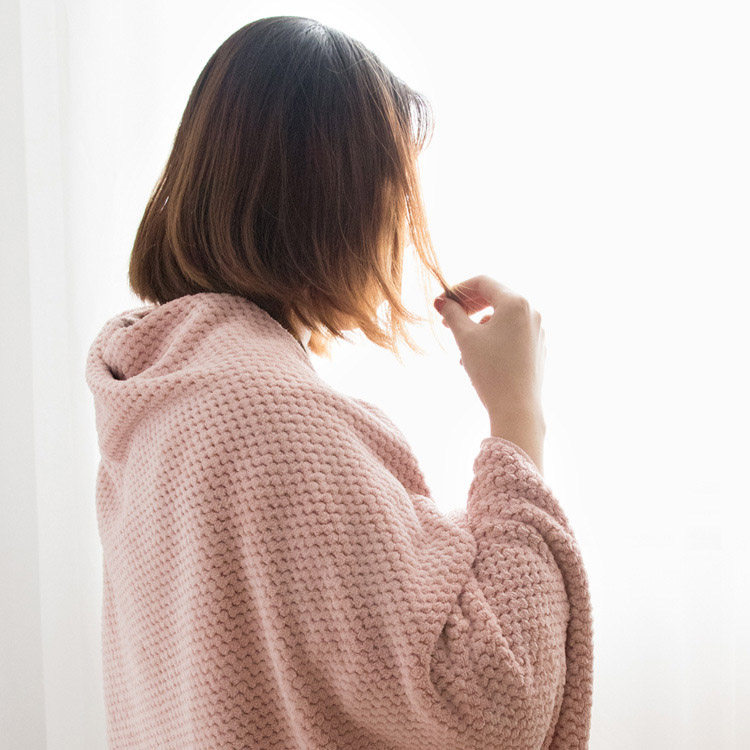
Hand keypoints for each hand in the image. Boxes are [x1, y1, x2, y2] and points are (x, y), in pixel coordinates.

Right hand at [434, 275, 546, 470]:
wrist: (517, 408)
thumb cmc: (490, 370)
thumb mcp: (465, 338)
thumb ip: (453, 314)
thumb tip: (443, 303)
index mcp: (515, 303)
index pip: (482, 283)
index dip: (458, 290)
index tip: (441, 303)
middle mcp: (531, 312)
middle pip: (494, 297)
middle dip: (467, 307)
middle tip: (446, 319)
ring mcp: (536, 331)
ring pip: (501, 318)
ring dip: (477, 325)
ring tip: (460, 345)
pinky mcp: (537, 348)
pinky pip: (511, 333)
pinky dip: (492, 337)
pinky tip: (477, 357)